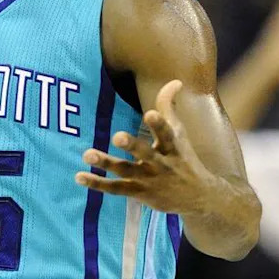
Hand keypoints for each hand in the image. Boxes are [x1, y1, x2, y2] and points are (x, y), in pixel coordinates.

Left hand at [76, 80, 214, 214]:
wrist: (200, 198)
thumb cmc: (184, 157)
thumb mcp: (179, 133)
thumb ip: (169, 106)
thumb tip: (175, 80)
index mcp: (171, 146)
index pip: (167, 134)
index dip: (159, 124)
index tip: (150, 114)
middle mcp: (161, 163)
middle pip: (145, 153)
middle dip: (132, 145)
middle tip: (117, 136)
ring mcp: (149, 179)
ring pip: (125, 170)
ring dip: (106, 163)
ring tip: (86, 154)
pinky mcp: (138, 192)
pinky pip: (115, 188)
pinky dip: (98, 183)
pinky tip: (78, 176)